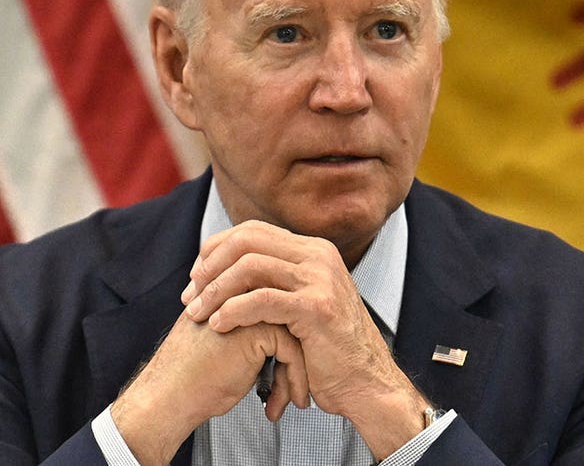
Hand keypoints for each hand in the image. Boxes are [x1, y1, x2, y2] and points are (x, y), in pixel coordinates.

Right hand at [111, 312, 308, 464]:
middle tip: (297, 389)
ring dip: (297, 374)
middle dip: (297, 360)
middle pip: (291, 322)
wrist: (168, 396)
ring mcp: (251, 310)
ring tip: (293, 400)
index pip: (278, 313)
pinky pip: (292, 352)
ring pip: (297, 336)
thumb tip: (280, 346)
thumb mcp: (222, 343)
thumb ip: (246, 331)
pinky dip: (294, 381)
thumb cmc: (189, 379)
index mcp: (231, 296)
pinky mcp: (258, 329)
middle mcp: (243, 297)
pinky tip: (280, 403)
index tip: (285, 378)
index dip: (287, 348)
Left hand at [180, 221, 427, 456]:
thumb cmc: (328, 350)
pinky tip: (219, 325)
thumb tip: (231, 272)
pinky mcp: (316, 307)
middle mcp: (319, 256)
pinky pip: (262, 299)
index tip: (196, 279)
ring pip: (250, 266)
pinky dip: (233, 311)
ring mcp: (320, 279)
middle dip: (209, 267)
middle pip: (247, 241)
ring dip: (215, 290)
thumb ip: (279, 282)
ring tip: (198, 314)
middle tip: (190, 297)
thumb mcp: (305, 303)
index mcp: (314, 251)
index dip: (216, 250)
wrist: (365, 381)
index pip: (253, 230)